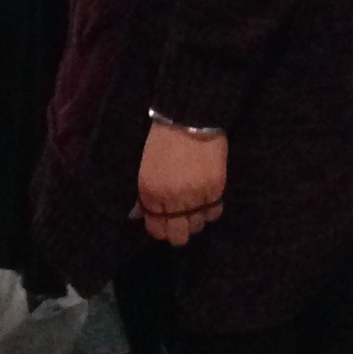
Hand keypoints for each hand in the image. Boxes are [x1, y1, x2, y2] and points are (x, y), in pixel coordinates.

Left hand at [133, 122, 226, 244]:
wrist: (189, 117)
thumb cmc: (161, 139)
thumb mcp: (143, 166)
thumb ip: (141, 194)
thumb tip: (136, 215)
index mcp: (149, 192)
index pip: (156, 228)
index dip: (160, 230)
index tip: (164, 223)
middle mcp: (172, 199)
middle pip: (178, 236)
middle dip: (177, 232)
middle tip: (179, 221)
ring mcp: (195, 196)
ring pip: (197, 227)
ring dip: (194, 221)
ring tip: (193, 208)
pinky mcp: (216, 189)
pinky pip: (214, 213)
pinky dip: (210, 211)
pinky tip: (206, 201)